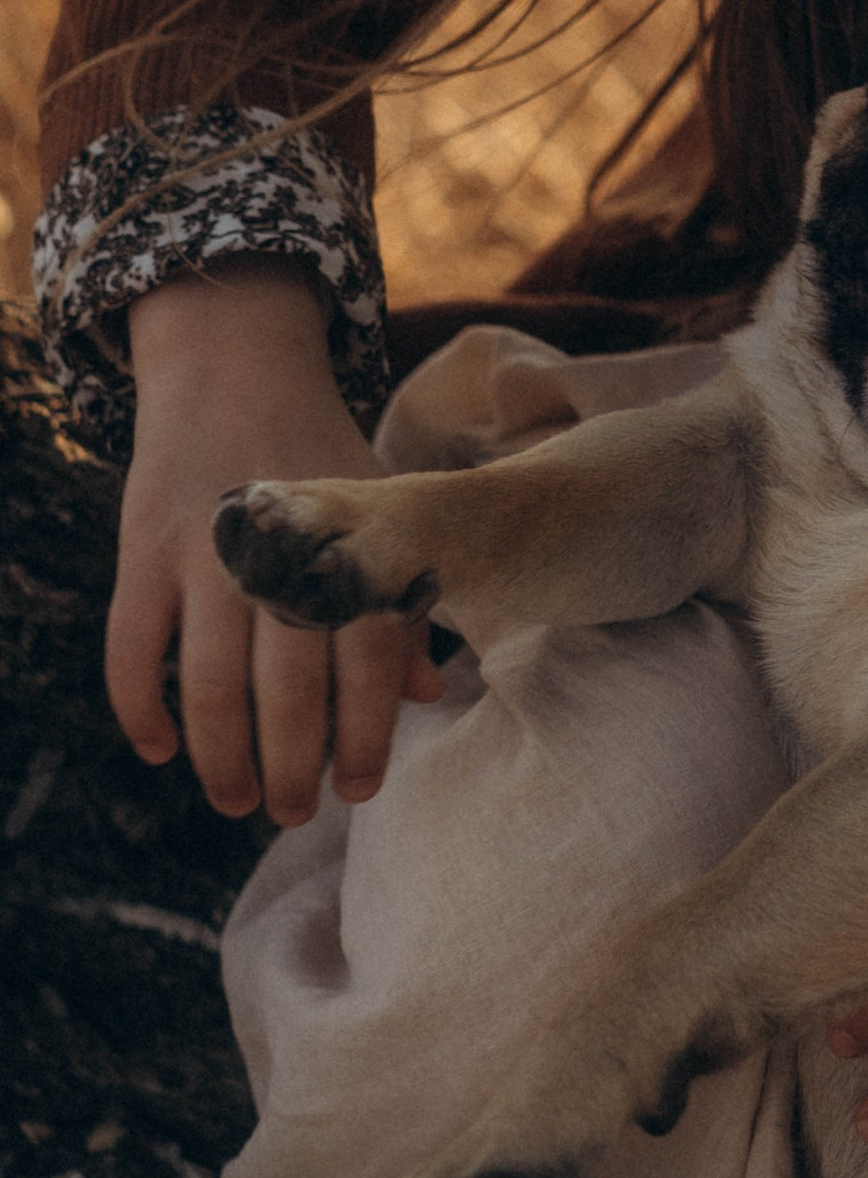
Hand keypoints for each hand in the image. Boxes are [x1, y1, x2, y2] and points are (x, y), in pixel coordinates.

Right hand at [113, 266, 441, 825]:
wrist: (236, 363)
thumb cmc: (319, 453)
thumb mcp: (377, 508)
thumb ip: (401, 597)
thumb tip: (425, 692)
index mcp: (346, 544)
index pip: (367, 657)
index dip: (365, 733)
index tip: (359, 790)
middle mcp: (278, 555)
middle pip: (288, 687)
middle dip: (293, 766)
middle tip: (292, 814)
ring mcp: (204, 556)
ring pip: (209, 684)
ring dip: (221, 757)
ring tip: (236, 800)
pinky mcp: (142, 550)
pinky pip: (130, 647)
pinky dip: (140, 708)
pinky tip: (159, 750)